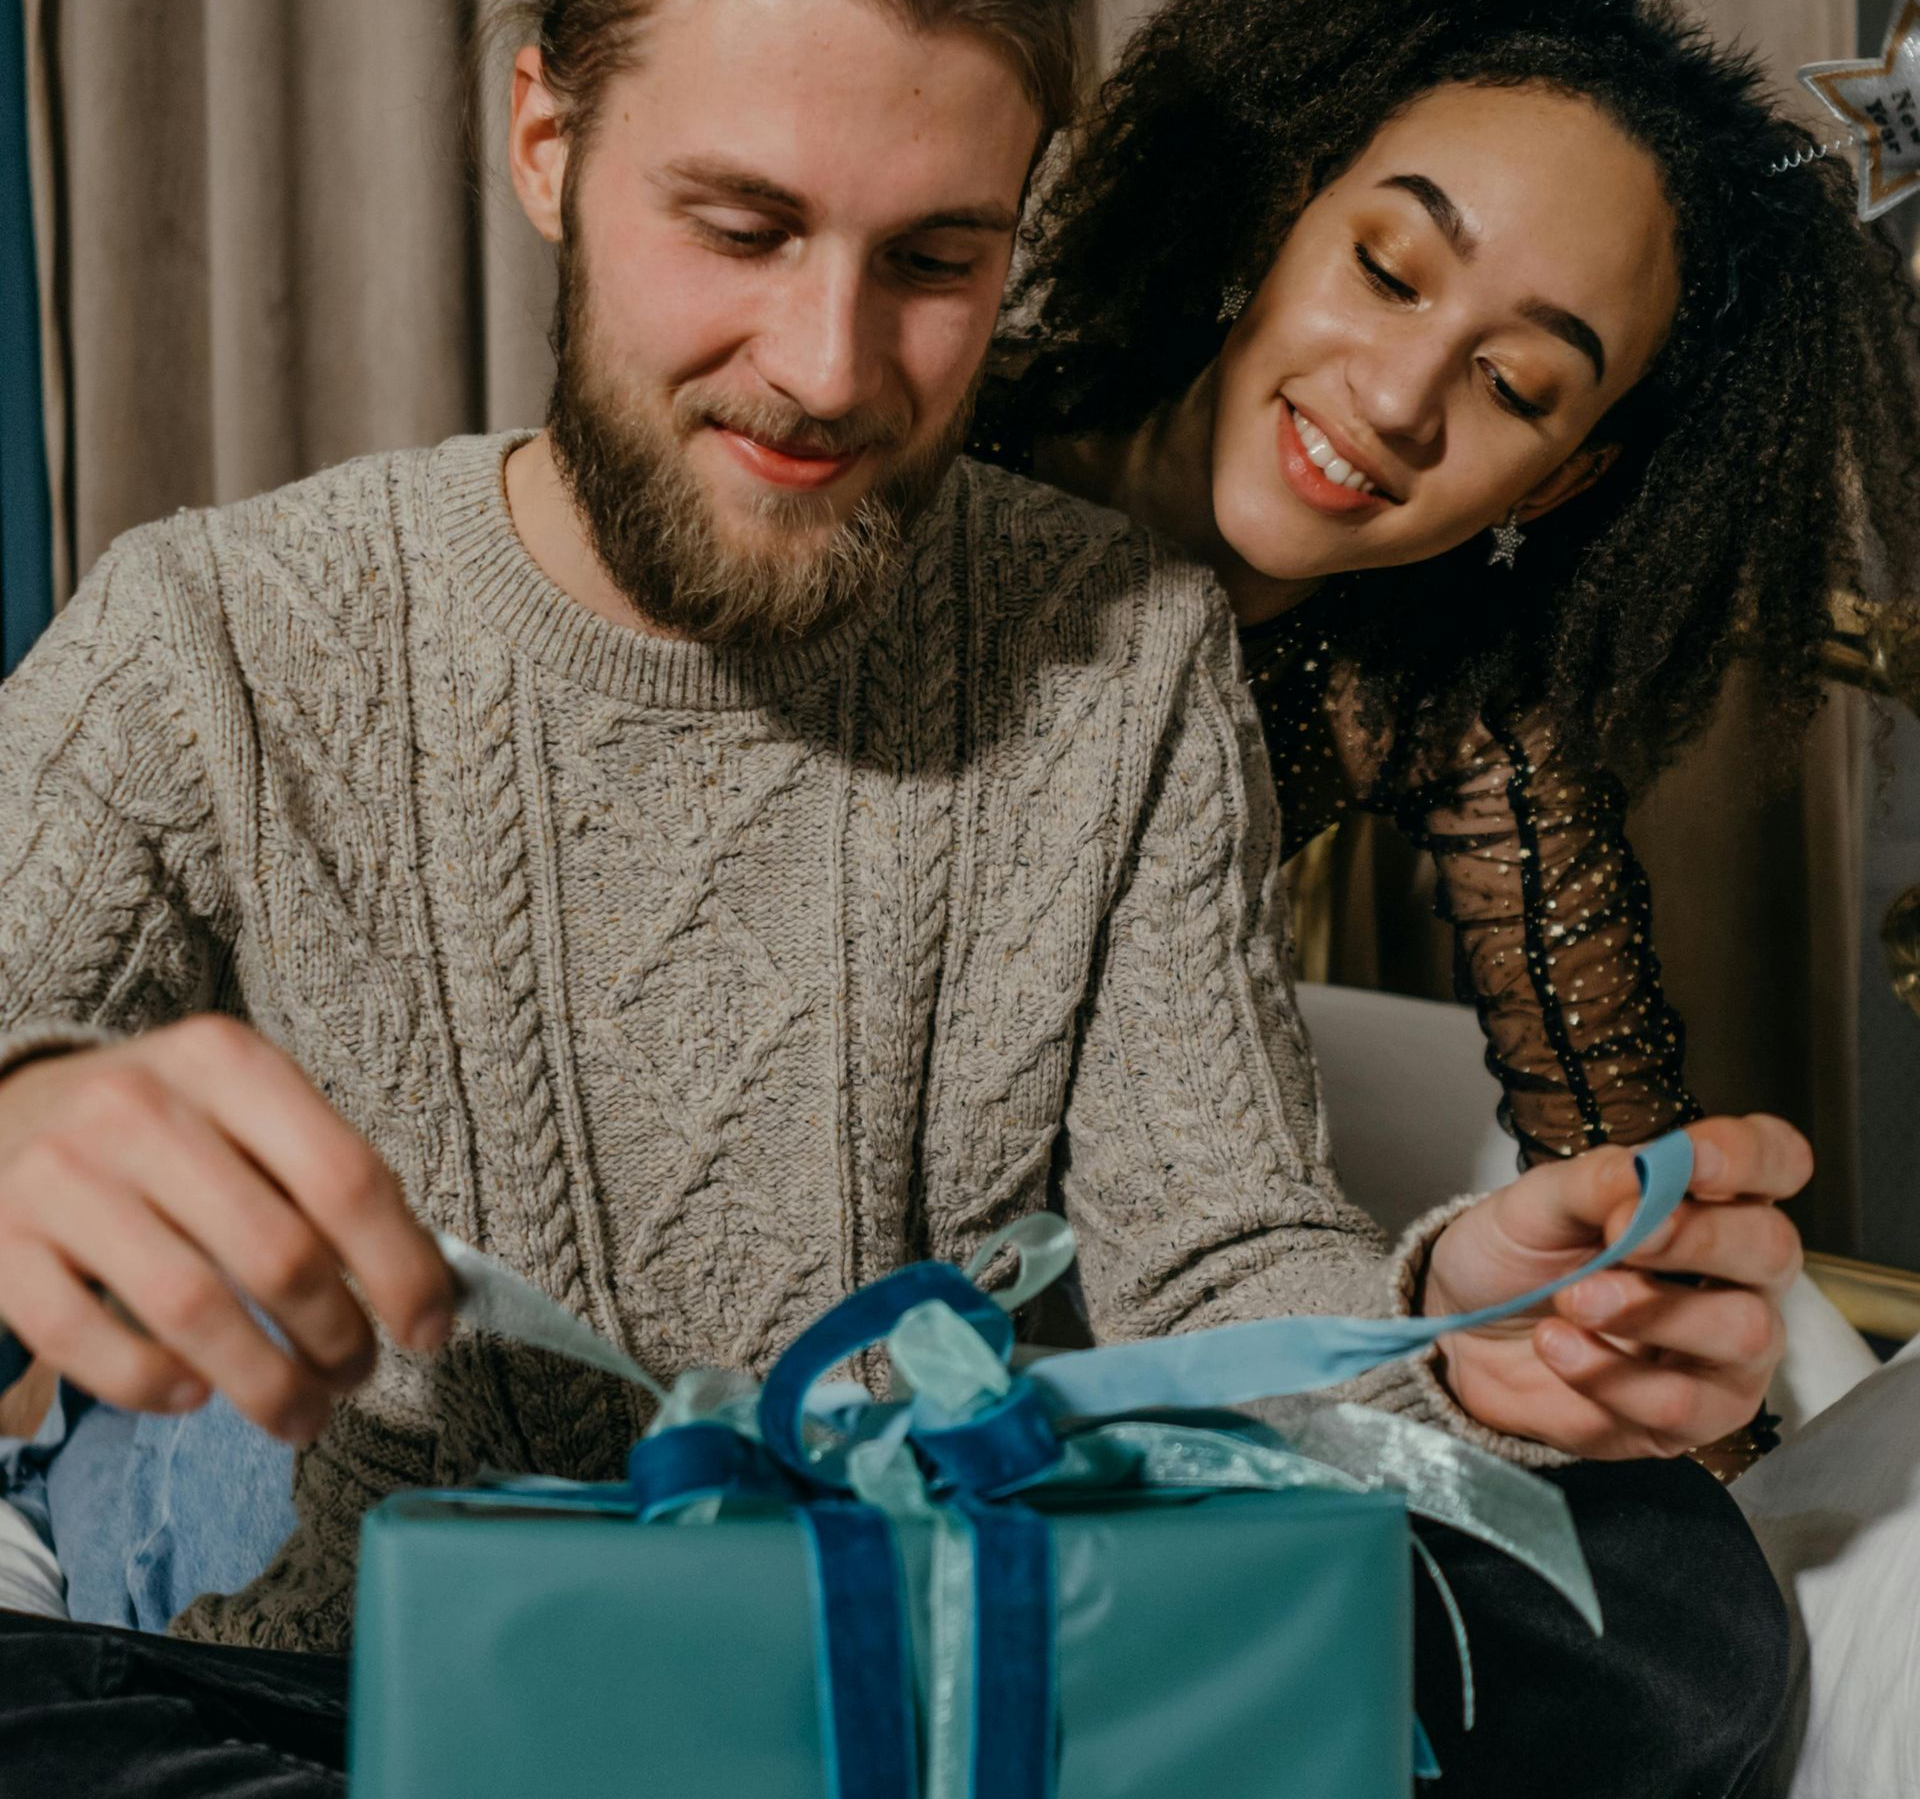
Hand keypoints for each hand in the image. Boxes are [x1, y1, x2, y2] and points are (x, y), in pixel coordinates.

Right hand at [0, 1017, 454, 1441]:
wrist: (0, 1110)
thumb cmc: (158, 1127)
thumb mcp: (242, 1109)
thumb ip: (325, 1176)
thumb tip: (425, 1280)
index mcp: (227, 1063)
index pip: (345, 1177)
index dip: (402, 1268)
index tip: (430, 1327)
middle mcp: (140, 1108)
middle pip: (278, 1253)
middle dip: (338, 1337)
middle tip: (357, 1374)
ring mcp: (60, 1176)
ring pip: (192, 1309)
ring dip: (266, 1382)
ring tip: (301, 1411)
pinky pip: (88, 1341)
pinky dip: (155, 1385)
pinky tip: (193, 1395)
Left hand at [1421, 1116, 1807, 1459]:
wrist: (1463, 1331)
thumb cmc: (1518, 1255)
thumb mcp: (1538, 1203)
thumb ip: (1598, 1183)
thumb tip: (1649, 1171)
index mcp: (1709, 1199)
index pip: (1775, 1161)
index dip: (1752, 1157)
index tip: (1694, 1160)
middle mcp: (1739, 1272)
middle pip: (1773, 1246)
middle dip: (1699, 1238)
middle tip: (1622, 1235)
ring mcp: (1728, 1350)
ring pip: (1744, 1332)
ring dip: (1650, 1311)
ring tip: (1571, 1300)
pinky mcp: (1696, 1416)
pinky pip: (1682, 1404)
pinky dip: (1610, 1374)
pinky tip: (1558, 1347)